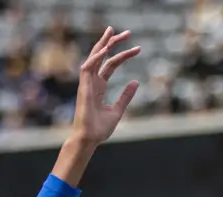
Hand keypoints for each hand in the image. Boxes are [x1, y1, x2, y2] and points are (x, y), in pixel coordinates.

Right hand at [72, 27, 140, 144]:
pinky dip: (96, 58)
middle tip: (126, 31)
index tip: (138, 49)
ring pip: (94, 57)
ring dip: (104, 43)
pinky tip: (106, 49)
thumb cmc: (100, 128)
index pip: (111, 64)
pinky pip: (88, 68)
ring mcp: (87, 83)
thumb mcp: (117, 110)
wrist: (90, 139)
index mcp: (99, 86)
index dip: (123, 55)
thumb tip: (136, 81)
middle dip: (112, 42)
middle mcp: (92, 81)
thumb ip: (126, 96)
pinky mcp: (83, 87)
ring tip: (114, 32)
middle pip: (102, 56)